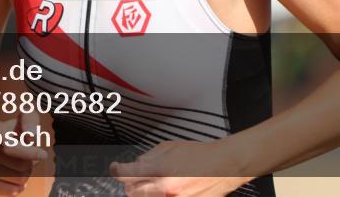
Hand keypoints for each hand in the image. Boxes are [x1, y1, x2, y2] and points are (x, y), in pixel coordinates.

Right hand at [0, 110, 48, 194]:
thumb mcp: (26, 116)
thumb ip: (30, 120)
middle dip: (31, 163)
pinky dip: (12, 189)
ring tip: (22, 165)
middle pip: (20, 166)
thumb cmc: (17, 129)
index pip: (9, 147)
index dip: (29, 153)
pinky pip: (0, 190)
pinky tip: (19, 185)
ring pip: (17, 179)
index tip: (43, 154)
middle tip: (32, 157)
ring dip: (25, 174)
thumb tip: (31, 135)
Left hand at [109, 139, 254, 196]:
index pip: (127, 174)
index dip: (117, 170)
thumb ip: (149, 157)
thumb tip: (136, 165)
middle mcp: (166, 190)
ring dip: (145, 192)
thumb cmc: (201, 155)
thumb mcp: (170, 147)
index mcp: (161, 171)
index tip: (115, 168)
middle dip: (131, 184)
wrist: (224, 166)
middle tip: (136, 177)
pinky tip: (167, 188)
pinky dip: (159, 195)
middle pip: (132, 192)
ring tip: (156, 182)